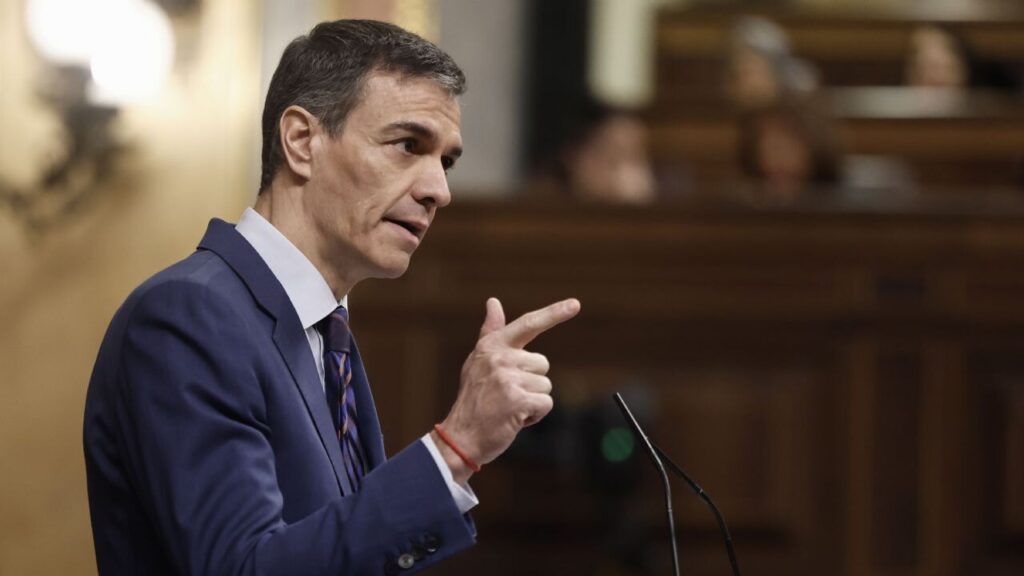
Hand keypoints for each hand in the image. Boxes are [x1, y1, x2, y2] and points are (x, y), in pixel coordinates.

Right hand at [434, 297, 580, 483]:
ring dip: (532, 400)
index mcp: (492, 346)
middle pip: (542, 364)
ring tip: (508, 407)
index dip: (554, 313)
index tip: (575, 304)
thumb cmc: (474, 398)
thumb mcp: (478, 360)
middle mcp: (499, 358)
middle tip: (507, 395)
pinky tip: (515, 419)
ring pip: (545, 385)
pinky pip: (546, 403)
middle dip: (531, 382)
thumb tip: (493, 301)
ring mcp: (508, 379)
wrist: (460, 436)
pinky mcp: (517, 400)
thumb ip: (491, 331)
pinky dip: (535, 415)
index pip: (528, 324)